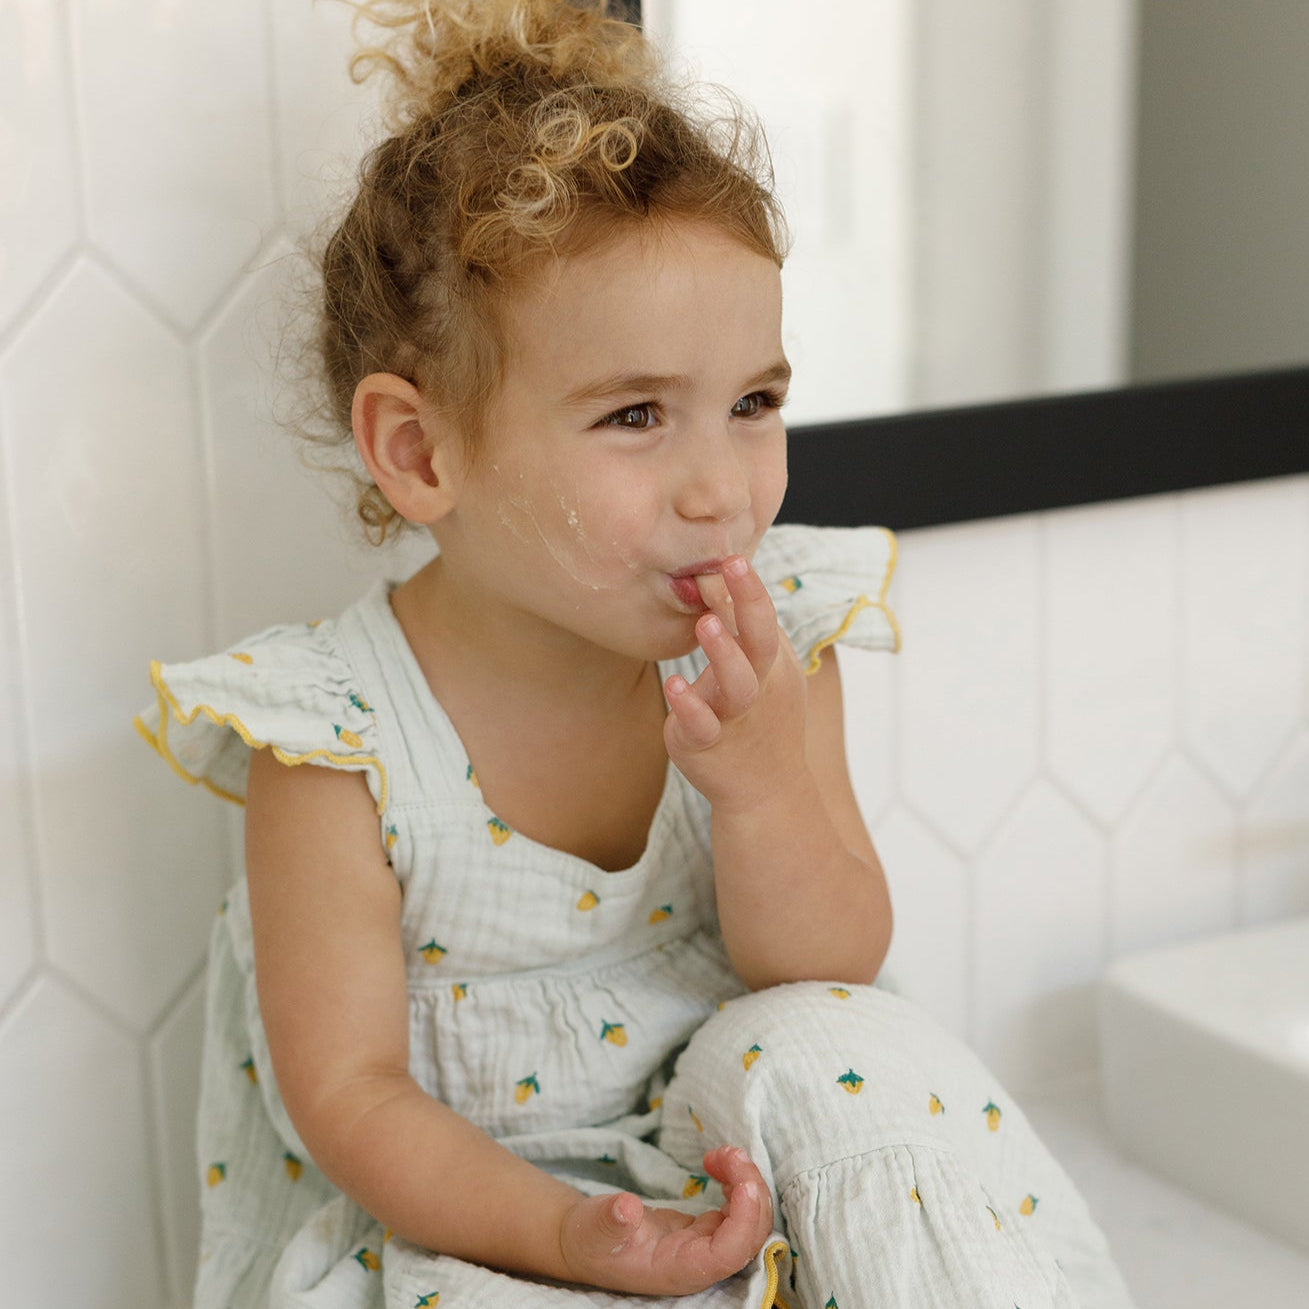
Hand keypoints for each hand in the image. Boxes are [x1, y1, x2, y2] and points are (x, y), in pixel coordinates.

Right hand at [558, 1146, 772, 1295]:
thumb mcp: (593, 1227)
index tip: (743, 1183)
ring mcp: (703, 1247)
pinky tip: (718, 1165)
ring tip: (723, 1153)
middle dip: (750, 1191)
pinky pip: (736, 1212)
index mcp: (678, 1269)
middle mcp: (698, 1263)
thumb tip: (626, 1207)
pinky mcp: (702, 1232)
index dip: (744, 1221)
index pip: (727, 1255)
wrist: (584, 1242)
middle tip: (728, 1152)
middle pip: (748, 1236)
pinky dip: (737, 1184)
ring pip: (748, 1222)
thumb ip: (611, 1220)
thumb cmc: (588, 1239)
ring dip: (746, 1184)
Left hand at [663, 556, 806, 811]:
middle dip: (747, 603)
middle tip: (729, 568)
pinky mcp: (707, 744)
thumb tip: (710, 574)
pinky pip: (702, 726)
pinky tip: (673, 684)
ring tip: (704, 624)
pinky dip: (690, 706)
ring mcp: (735, 716)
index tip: (730, 555)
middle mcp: (759, 685)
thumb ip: (738, 626)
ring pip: (737, 685)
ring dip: (723, 654)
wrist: (767, 790)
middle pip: (760, 641)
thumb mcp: (761, 670)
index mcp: (771, 662)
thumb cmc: (760, 717)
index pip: (763, 617)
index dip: (750, 587)